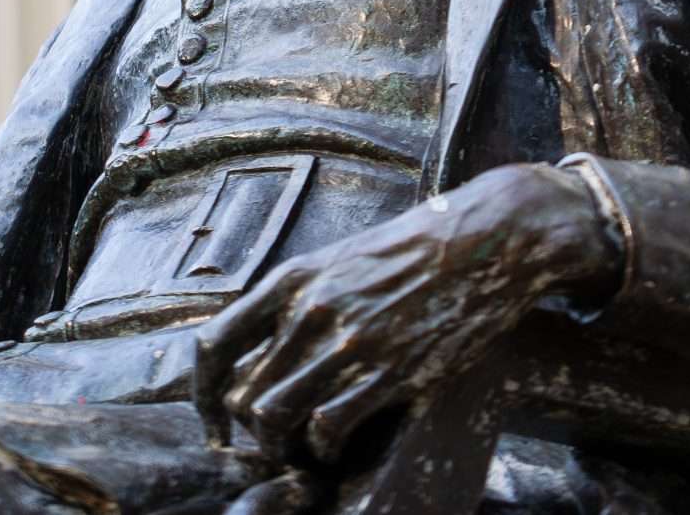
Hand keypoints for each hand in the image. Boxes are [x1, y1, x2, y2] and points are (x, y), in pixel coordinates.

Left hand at [192, 163, 619, 466]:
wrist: (485, 238)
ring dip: (285, 446)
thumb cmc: (417, 247)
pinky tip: (340, 443)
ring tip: (304, 446)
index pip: (214, 345)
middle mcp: (311, 311)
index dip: (204, 395)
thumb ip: (304, 298)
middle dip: (253, 430)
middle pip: (243, 395)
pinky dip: (325, 449)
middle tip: (276, 440)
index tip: (216, 421)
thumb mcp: (343, 257)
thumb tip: (268, 348)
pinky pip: (327, 430)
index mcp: (293, 279)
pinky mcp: (389, 372)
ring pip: (274, 420)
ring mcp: (349, 343)